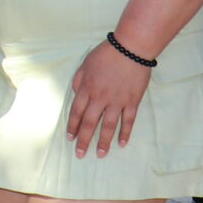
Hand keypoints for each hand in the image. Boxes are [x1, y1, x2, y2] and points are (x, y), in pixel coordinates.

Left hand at [67, 40, 151, 155]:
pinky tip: (121, 143)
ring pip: (108, 126)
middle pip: (89, 123)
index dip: (72, 126)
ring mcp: (117, 101)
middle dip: (84, 140)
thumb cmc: (106, 54)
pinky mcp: (132, 102)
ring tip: (100, 154)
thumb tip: (76, 93)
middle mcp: (100, 98)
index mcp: (87, 89)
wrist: (131, 48)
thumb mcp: (85, 64)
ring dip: (103, 142)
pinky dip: (125, 133)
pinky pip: (128, 121)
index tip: (70, 138)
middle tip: (80, 154)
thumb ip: (78, 80)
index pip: (76, 112)